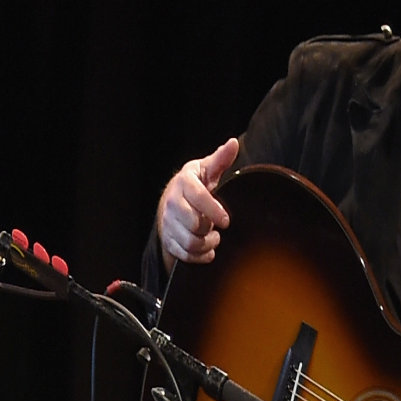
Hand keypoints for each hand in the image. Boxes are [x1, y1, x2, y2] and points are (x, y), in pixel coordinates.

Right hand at [155, 135, 239, 264]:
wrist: (171, 202)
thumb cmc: (195, 185)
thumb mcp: (207, 170)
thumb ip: (220, 159)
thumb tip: (233, 143)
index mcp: (184, 183)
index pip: (198, 197)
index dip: (213, 210)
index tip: (226, 221)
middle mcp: (172, 203)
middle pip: (193, 224)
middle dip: (210, 228)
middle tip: (218, 226)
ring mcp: (168, 223)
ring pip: (190, 242)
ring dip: (207, 244)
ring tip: (214, 238)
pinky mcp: (168, 240)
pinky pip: (184, 254)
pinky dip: (200, 256)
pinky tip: (208, 251)